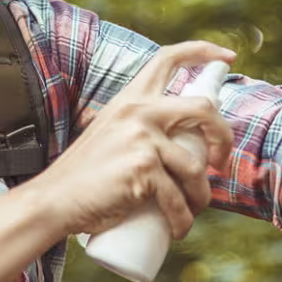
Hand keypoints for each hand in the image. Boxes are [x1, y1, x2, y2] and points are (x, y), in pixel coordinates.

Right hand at [28, 41, 236, 238]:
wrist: (54, 200)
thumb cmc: (84, 176)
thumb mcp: (111, 135)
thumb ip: (136, 129)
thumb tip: (179, 144)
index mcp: (129, 99)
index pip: (168, 57)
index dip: (202, 51)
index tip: (227, 57)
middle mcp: (138, 112)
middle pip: (203, 108)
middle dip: (224, 136)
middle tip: (219, 162)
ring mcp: (141, 139)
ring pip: (196, 167)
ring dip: (201, 196)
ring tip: (191, 210)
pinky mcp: (143, 169)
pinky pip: (178, 198)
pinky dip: (182, 220)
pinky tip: (177, 229)